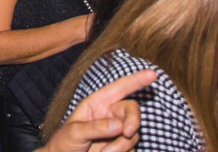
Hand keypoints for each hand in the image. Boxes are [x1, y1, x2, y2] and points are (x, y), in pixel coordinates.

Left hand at [39, 68, 154, 151]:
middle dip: (133, 120)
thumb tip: (119, 125)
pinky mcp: (122, 148)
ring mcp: (117, 132)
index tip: (152, 73)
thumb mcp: (74, 132)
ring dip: (122, 144)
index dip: (136, 80)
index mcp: (97, 103)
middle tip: (126, 132)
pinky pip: (132, 149)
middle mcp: (110, 115)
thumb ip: (95, 127)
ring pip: (133, 133)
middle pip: (132, 110)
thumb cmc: (65, 142)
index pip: (119, 88)